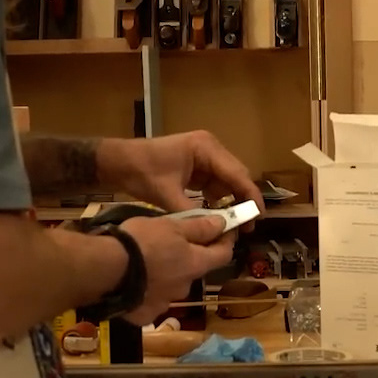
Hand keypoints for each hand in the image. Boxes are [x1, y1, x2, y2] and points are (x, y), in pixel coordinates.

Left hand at [100, 130, 262, 212]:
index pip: (236, 173)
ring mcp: (204, 157)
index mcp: (206, 148)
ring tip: (237, 225)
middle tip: (248, 227)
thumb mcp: (167, 195)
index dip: (250, 195)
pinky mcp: (197, 166)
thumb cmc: (141, 172)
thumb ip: (192, 213)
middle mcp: (210, 148)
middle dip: (243, 200)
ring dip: (231, 201)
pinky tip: (220, 216)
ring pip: (227, 181)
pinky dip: (218, 199)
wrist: (119, 162)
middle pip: (235, 176)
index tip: (259, 217)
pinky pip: (214, 184)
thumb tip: (214, 230)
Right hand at [116, 214, 235, 325]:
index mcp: (195, 264)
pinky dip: (147, 292)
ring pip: (171, 285)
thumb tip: (222, 224)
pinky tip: (133, 283)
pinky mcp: (145, 315)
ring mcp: (165, 304)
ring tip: (145, 262)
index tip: (223, 229)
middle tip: (169, 242)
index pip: (223, 254)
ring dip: (165, 275)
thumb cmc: (141, 242)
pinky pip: (150, 301)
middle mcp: (185, 287)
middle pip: (193, 270)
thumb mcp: (171, 226)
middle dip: (187, 258)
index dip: (225, 240)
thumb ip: (198, 227)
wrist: (106, 271)